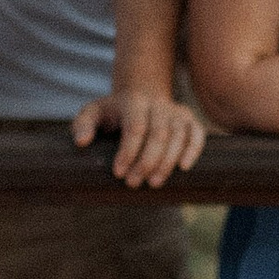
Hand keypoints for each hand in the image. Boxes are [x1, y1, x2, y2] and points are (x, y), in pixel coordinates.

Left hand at [73, 87, 206, 185]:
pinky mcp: (189, 119)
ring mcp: (176, 112)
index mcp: (133, 102)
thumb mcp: (93, 112)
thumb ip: (82, 124)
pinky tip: (184, 168)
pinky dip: (193, 150)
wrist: (141, 95)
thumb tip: (82, 141)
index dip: (128, 152)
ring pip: (178, 137)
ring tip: (153, 183)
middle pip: (158, 134)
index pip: (135, 127)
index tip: (119, 173)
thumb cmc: (114, 112)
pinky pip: (197, 134)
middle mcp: (158, 105)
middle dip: (147, 162)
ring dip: (167, 162)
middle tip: (134, 183)